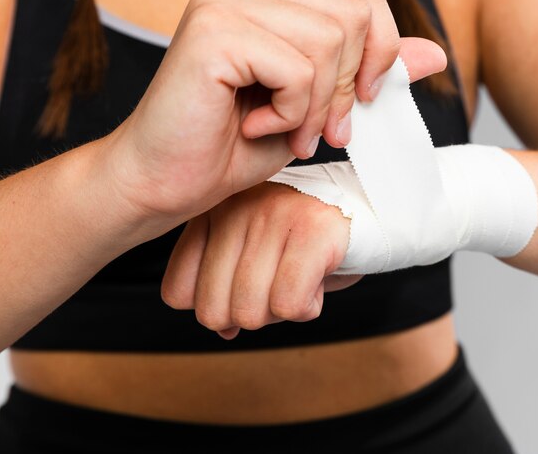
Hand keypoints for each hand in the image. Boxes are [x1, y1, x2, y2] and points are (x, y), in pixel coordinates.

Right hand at [103, 0, 446, 233]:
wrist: (163, 181)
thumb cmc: (234, 145)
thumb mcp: (319, 105)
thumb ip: (372, 72)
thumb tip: (435, 52)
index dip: (377, 51)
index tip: (358, 104)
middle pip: (354, 12)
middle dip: (350, 86)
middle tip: (321, 130)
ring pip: (330, 41)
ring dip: (319, 105)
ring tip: (286, 131)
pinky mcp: (213, 30)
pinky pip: (297, 67)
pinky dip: (292, 112)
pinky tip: (256, 126)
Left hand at [160, 182, 361, 339]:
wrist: (360, 216)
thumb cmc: (299, 245)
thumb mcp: (249, 260)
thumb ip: (223, 291)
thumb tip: (222, 329)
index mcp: (212, 213)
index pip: (177, 295)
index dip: (215, 307)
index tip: (245, 288)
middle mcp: (237, 207)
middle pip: (212, 311)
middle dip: (250, 315)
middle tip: (277, 286)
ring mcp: (275, 213)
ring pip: (249, 312)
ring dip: (280, 312)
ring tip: (299, 277)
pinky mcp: (313, 228)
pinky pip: (288, 305)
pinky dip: (305, 308)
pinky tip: (317, 280)